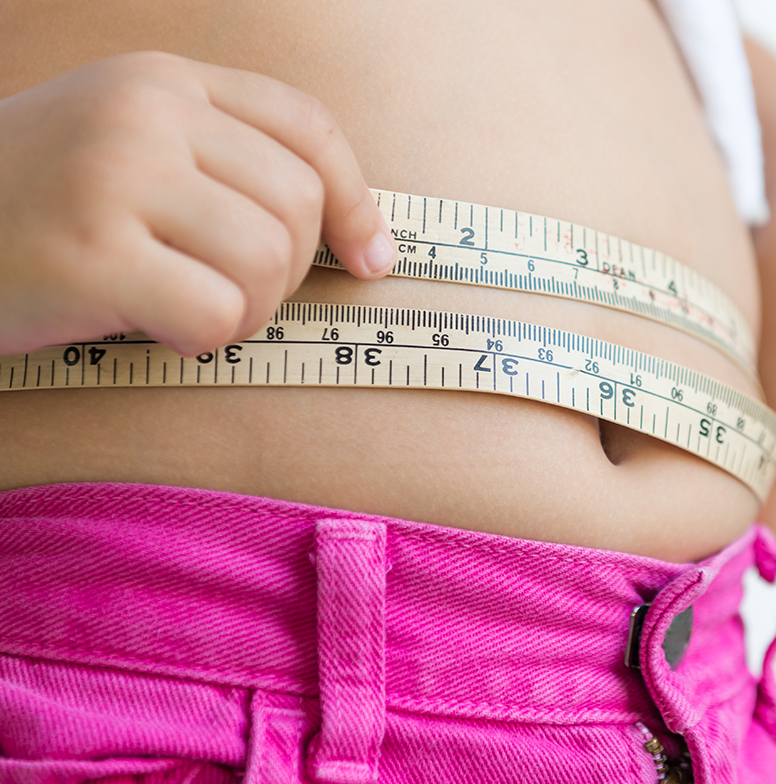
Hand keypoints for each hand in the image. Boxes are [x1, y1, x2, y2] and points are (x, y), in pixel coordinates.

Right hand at [0, 51, 393, 356]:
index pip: (308, 129)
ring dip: (244, 309)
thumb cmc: (29, 205)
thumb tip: (357, 234)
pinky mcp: (90, 253)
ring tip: (183, 307)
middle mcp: (145, 113)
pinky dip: (202, 338)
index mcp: (162, 80)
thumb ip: (221, 163)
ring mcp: (114, 175)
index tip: (370, 258)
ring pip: (267, 262)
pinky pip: (218, 316)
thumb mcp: (123, 148)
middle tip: (225, 293)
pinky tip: (152, 325)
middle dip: (285, 272)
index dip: (356, 201)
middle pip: (298, 205)